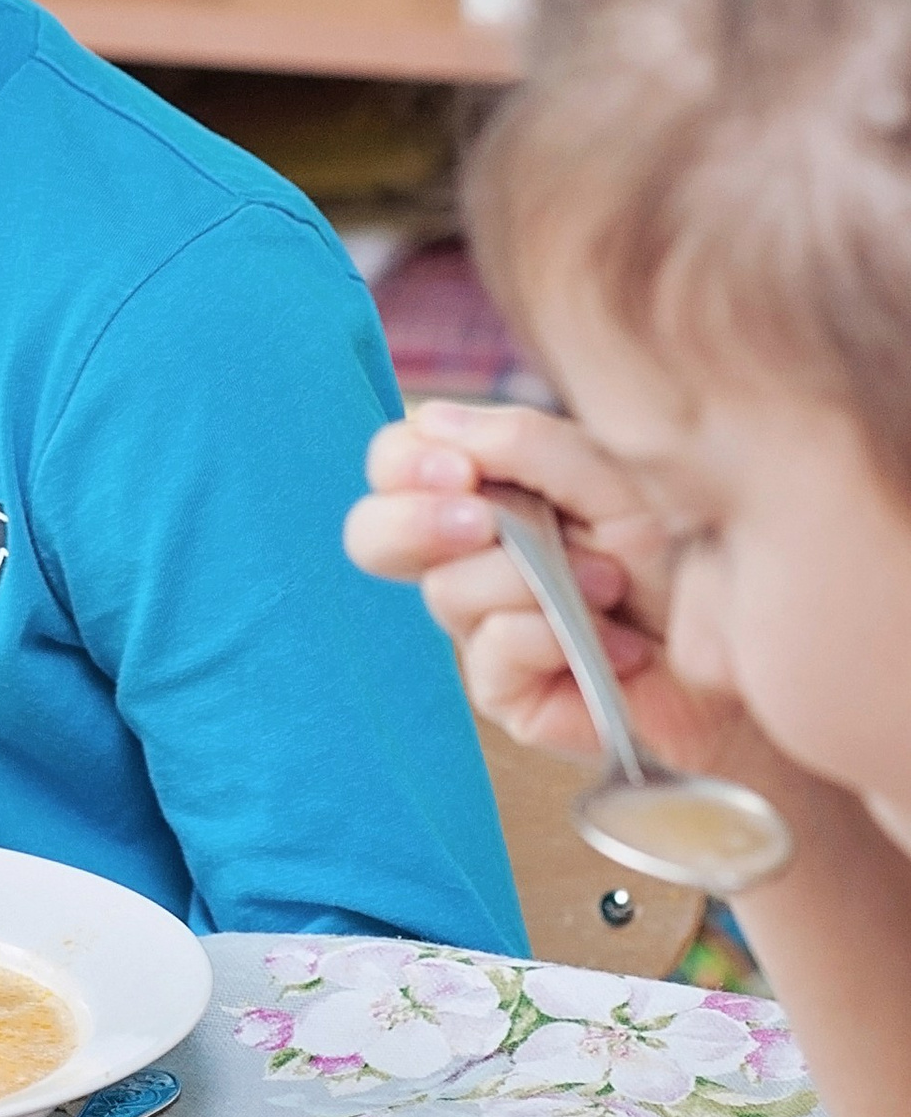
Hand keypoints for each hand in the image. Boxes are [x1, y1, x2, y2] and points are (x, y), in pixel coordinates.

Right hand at [343, 400, 739, 774]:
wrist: (745, 646)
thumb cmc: (686, 552)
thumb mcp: (616, 477)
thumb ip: (529, 445)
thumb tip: (435, 423)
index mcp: (482, 489)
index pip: (393, 462)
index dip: (405, 462)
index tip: (457, 468)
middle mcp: (467, 557)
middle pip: (370, 534)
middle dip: (418, 522)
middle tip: (479, 523)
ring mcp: (480, 628)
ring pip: (447, 590)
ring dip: (533, 580)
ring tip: (610, 586)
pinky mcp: (507, 694)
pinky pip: (493, 652)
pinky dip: (554, 637)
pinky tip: (614, 645)